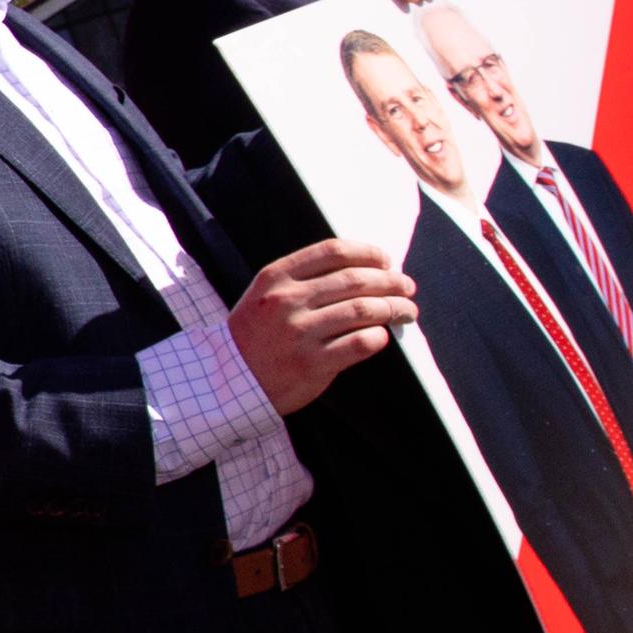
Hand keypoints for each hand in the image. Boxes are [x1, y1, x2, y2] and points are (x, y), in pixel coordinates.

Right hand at [229, 237, 416, 412]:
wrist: (226, 381)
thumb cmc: (254, 336)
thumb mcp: (264, 296)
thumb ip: (303, 280)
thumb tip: (364, 270)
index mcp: (276, 278)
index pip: (333, 251)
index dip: (369, 253)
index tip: (386, 260)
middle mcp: (287, 301)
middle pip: (356, 280)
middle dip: (391, 281)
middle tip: (406, 287)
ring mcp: (299, 333)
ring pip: (364, 310)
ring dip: (395, 308)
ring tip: (406, 311)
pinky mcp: (312, 364)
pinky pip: (360, 343)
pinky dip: (379, 337)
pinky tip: (381, 336)